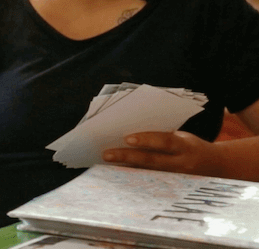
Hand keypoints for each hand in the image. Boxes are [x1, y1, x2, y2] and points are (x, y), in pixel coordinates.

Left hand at [102, 131, 221, 176]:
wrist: (219, 167)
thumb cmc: (193, 147)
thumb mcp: (183, 138)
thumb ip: (163, 137)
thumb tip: (129, 136)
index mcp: (186, 146)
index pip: (165, 141)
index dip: (146, 139)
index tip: (127, 138)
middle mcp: (183, 164)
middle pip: (152, 160)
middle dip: (127, 157)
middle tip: (106, 154)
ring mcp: (178, 179)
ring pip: (149, 175)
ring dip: (126, 172)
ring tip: (107, 168)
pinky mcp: (174, 189)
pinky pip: (151, 185)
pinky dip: (135, 180)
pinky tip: (119, 178)